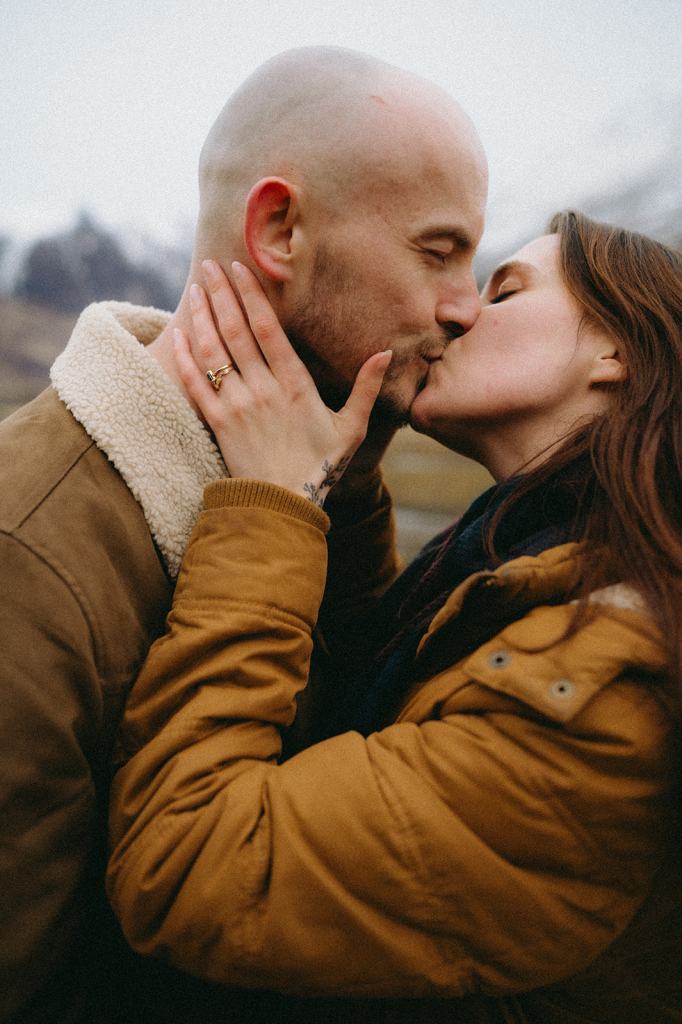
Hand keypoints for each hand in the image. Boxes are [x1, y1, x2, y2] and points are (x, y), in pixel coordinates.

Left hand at [174, 260, 391, 505]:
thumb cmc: (320, 467)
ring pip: (213, 352)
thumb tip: (386, 354)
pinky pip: (194, 384)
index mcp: (294, 385)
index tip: (239, 268)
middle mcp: (262, 389)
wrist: (284, 506)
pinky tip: (178, 335)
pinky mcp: (217, 424)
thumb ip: (365, 388)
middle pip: (236, 331)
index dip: (251, 296)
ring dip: (202, 317)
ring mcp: (236, 406)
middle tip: (211, 265)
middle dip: (222, 294)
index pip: (267, 329)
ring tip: (197, 288)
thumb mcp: (351, 429)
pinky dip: (184, 357)